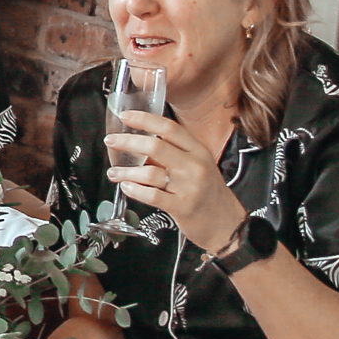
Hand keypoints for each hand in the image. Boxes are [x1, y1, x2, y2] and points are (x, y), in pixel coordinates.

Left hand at [105, 108, 248, 250]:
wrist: (227, 224)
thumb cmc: (209, 193)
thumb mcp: (200, 166)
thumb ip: (176, 153)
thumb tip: (141, 142)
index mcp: (199, 151)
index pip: (170, 128)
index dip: (145, 119)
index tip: (126, 115)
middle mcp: (195, 166)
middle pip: (156, 146)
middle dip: (128, 142)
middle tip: (111, 141)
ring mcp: (189, 187)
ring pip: (150, 173)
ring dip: (126, 172)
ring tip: (114, 172)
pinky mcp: (182, 207)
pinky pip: (152, 195)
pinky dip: (135, 190)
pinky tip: (126, 187)